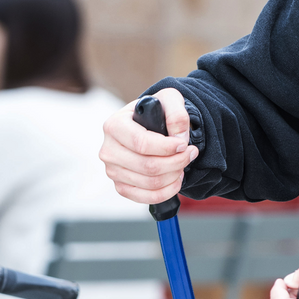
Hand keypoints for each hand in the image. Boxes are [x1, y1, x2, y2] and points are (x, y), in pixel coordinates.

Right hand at [99, 88, 198, 203]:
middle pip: (147, 166)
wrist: (149, 126)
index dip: (167, 148)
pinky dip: (166, 192)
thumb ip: (177, 114)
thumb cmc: (156, 113)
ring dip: (174, 176)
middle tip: (190, 154)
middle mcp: (109, 150)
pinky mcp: (120, 187)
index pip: (141, 143)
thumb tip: (179, 138)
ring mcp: (112, 171)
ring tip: (183, 165)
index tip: (184, 145)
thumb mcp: (169, 100)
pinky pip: (146, 198)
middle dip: (176, 162)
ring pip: (150, 183)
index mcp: (114, 125)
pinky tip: (175, 180)